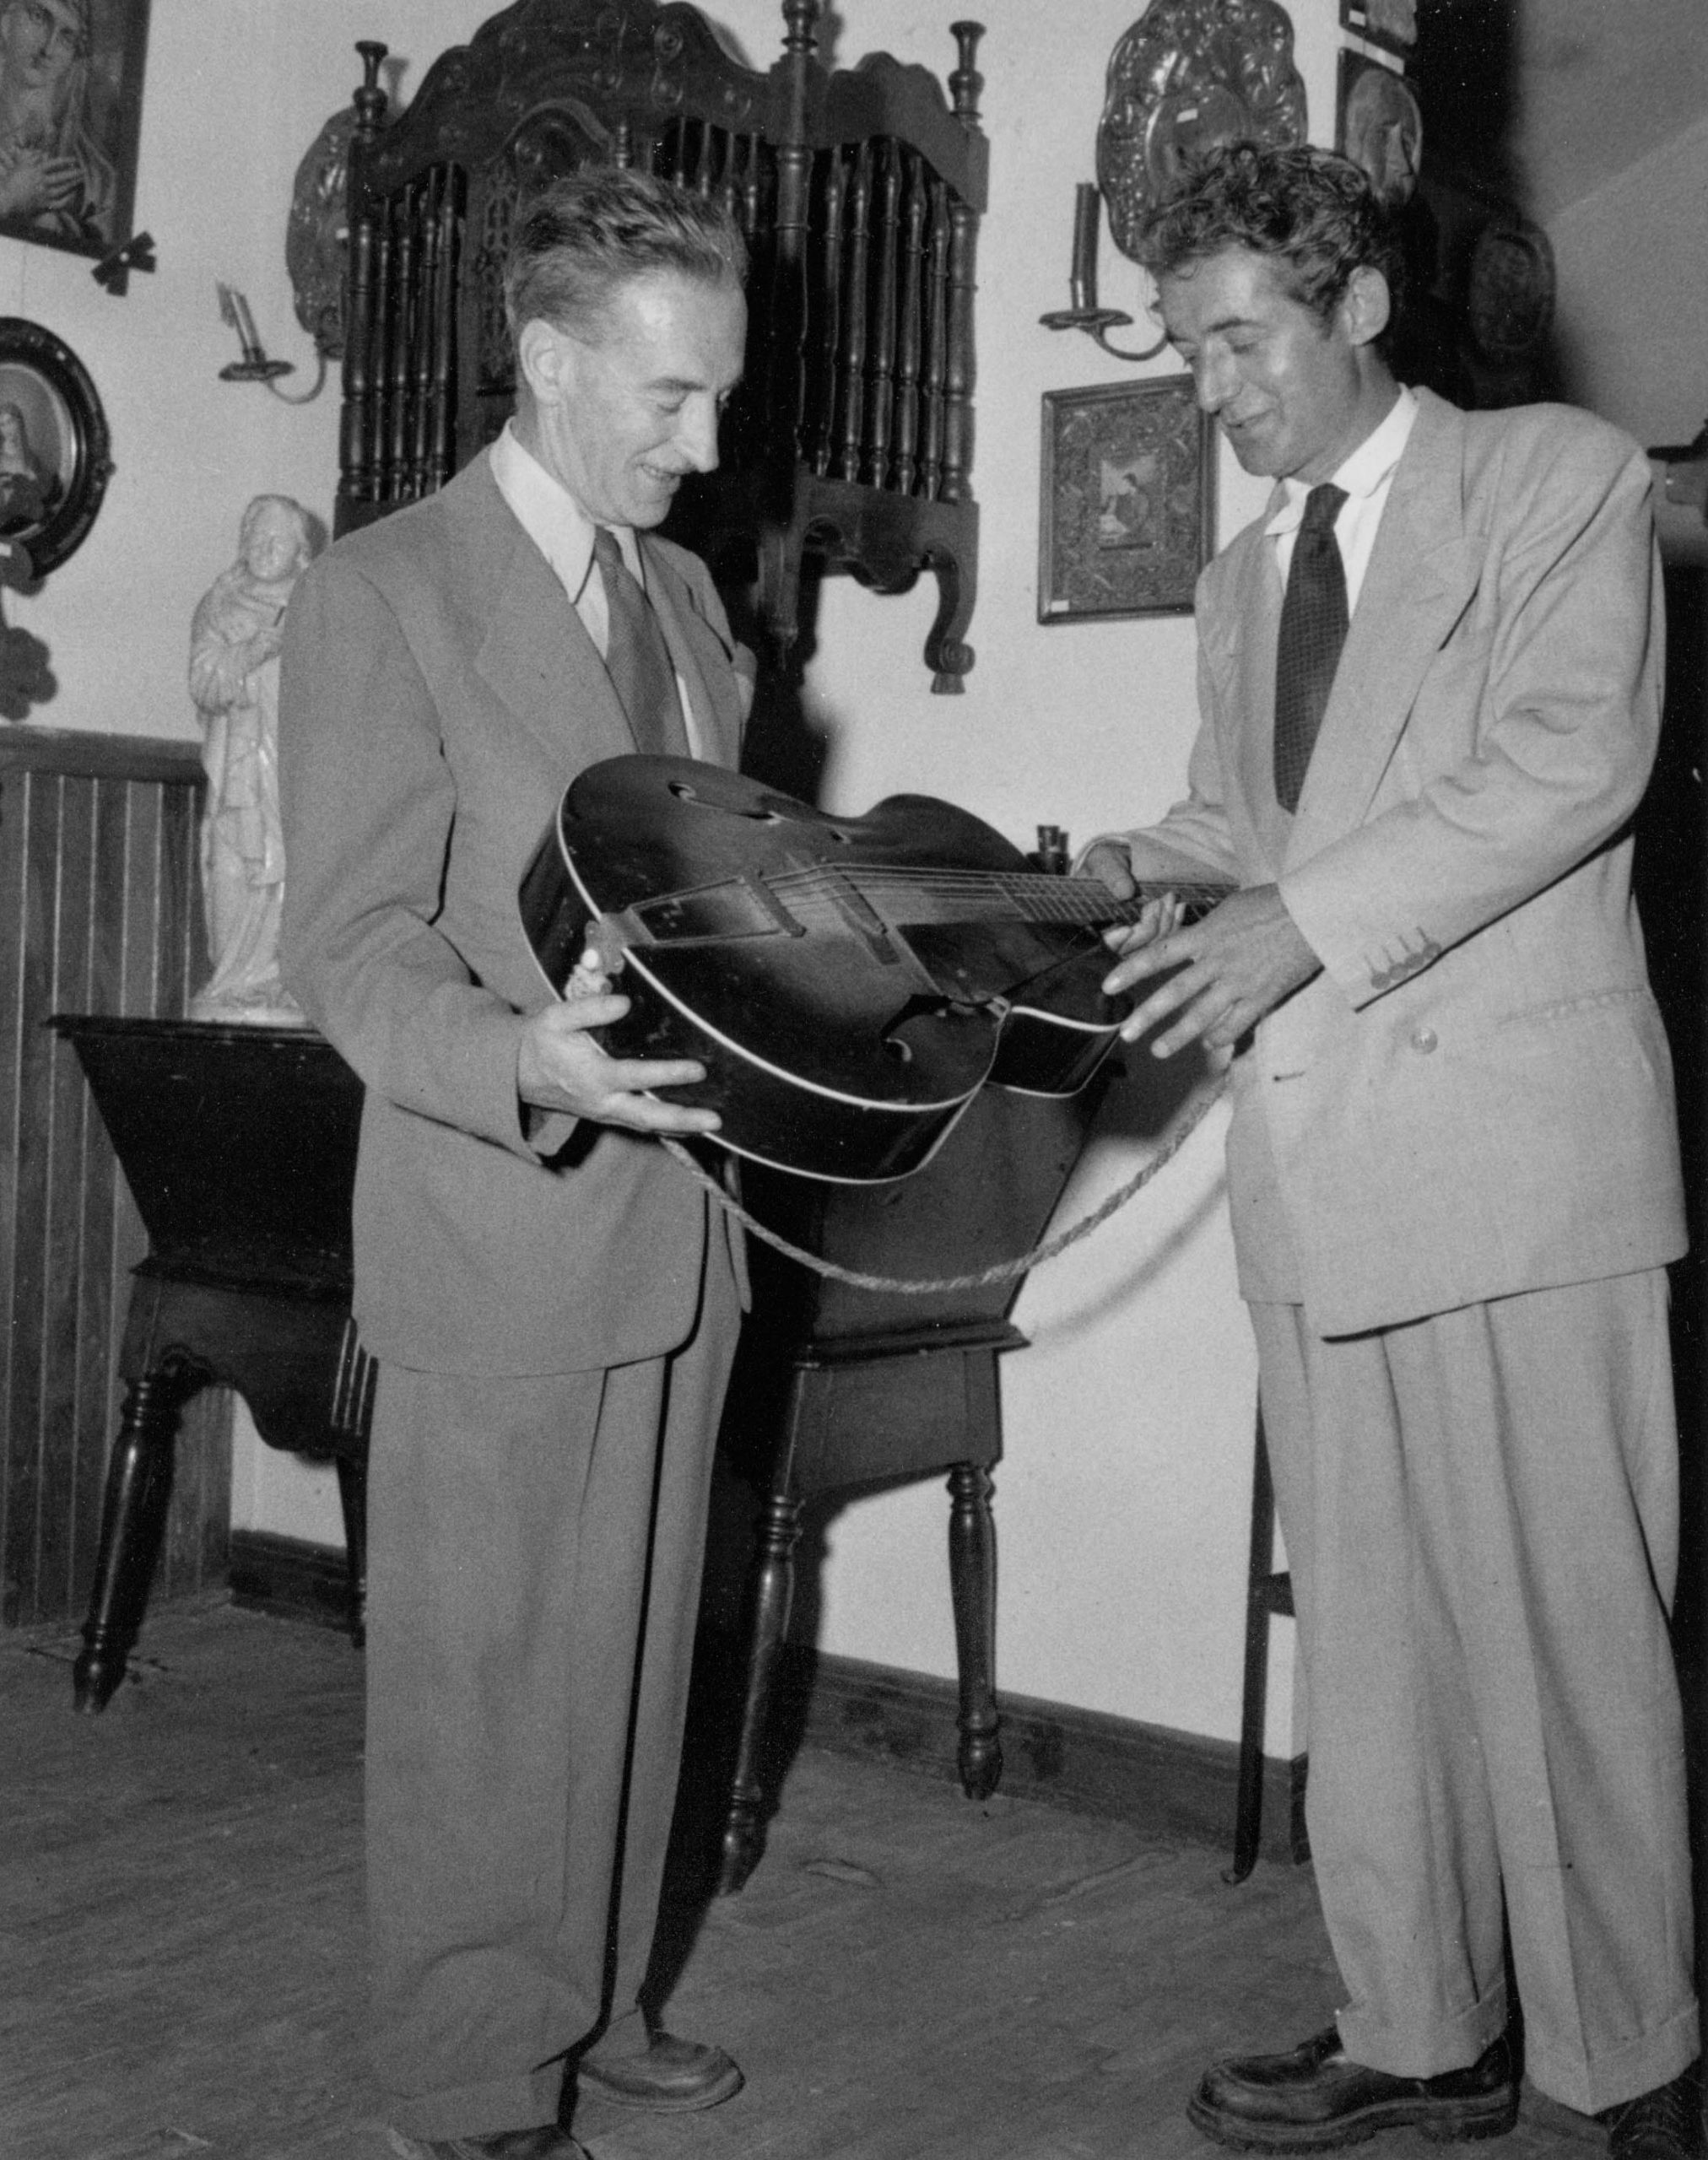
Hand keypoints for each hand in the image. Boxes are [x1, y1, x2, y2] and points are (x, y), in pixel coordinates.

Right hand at [517, 992, 720, 1134]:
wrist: (518, 1074)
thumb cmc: (542, 1042)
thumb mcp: (556, 1018)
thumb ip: (589, 1009)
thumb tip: (624, 1003)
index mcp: (592, 1076)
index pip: (636, 1076)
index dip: (668, 1074)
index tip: (697, 1070)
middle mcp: (603, 1101)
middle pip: (649, 1116)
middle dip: (684, 1120)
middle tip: (716, 1120)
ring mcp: (607, 1113)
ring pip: (649, 1125)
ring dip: (682, 1127)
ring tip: (714, 1124)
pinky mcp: (610, 1116)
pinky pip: (643, 1125)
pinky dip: (668, 1127)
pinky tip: (692, 1125)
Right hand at [1079, 840, 1185, 960]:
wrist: (1124, 861)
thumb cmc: (1107, 862)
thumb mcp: (1104, 863)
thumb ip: (1112, 876)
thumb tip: (1125, 893)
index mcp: (1095, 924)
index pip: (1104, 944)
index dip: (1116, 941)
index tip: (1128, 928)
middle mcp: (1115, 937)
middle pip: (1133, 949)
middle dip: (1148, 927)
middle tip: (1157, 903)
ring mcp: (1136, 938)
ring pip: (1153, 945)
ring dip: (1164, 923)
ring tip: (1169, 898)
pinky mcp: (1154, 933)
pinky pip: (1167, 936)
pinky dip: (1175, 922)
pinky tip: (1180, 905)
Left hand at [1101, 882, 1321, 1057]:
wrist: (1314, 914)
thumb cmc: (1273, 904)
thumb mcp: (1230, 909)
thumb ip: (1205, 931)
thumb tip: (1187, 942)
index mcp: (1207, 935)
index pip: (1160, 954)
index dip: (1131, 969)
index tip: (1108, 985)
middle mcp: (1218, 961)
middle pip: (1175, 993)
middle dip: (1147, 1015)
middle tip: (1125, 1033)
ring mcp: (1240, 983)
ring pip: (1203, 1016)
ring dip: (1178, 1037)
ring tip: (1157, 1052)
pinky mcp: (1262, 997)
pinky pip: (1235, 1024)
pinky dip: (1218, 1036)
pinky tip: (1208, 1044)